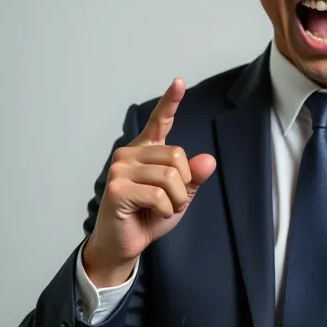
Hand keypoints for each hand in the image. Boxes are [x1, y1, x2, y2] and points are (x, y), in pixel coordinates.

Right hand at [83, 78, 216, 286]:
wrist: (126, 244)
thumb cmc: (149, 216)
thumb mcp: (180, 197)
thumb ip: (193, 178)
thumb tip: (208, 160)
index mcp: (145, 151)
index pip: (159, 122)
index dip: (170, 102)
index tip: (179, 82)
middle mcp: (129, 154)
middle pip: (177, 156)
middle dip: (184, 185)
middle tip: (172, 202)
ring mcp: (120, 169)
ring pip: (169, 176)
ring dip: (176, 200)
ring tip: (163, 209)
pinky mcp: (117, 188)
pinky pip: (158, 195)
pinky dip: (166, 210)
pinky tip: (153, 214)